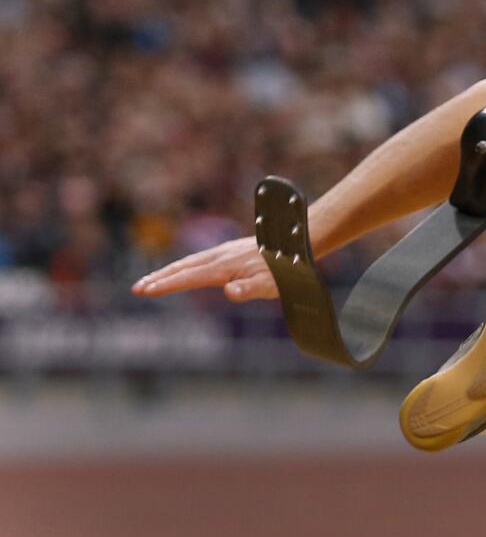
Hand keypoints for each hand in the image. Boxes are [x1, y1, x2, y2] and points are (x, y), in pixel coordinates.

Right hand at [131, 236, 278, 301]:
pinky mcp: (231, 250)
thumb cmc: (285, 269)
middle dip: (159, 278)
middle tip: (138, 288)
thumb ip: (249, 289)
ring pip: (190, 261)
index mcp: (225, 268)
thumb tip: (229, 292)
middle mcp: (220, 257)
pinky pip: (201, 258)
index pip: (188, 278)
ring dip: (169, 271)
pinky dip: (184, 265)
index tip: (144, 291)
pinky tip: (184, 270)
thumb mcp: (271, 284)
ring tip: (152, 281)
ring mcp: (225, 251)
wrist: (297, 243)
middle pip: (183, 267)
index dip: (166, 285)